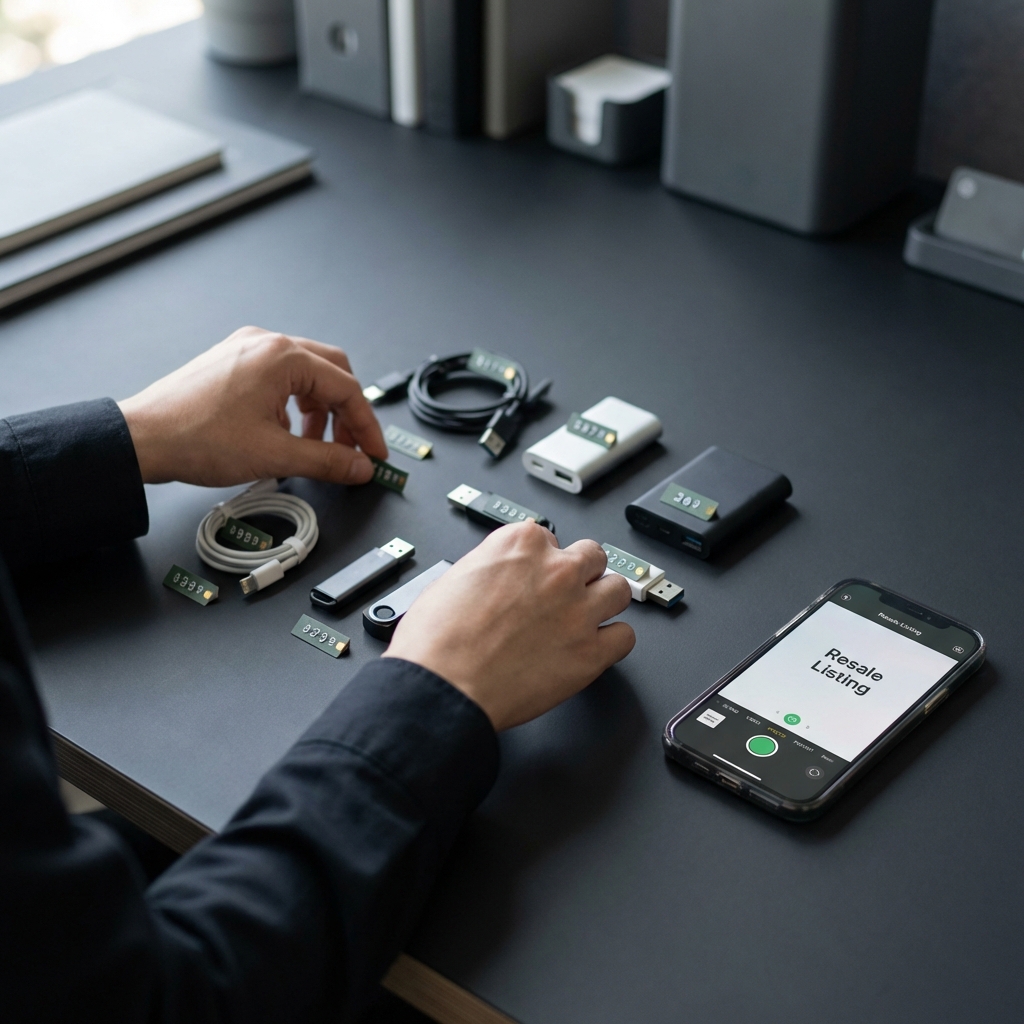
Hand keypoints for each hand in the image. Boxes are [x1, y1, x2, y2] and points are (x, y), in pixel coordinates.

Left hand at [117, 327, 387, 485]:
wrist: (141, 439)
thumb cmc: (195, 439)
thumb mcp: (275, 456)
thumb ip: (327, 461)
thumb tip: (359, 467)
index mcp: (282, 357)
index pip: (346, 388)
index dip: (366, 427)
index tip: (374, 455)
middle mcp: (267, 344)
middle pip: (332, 372)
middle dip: (346, 413)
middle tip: (351, 449)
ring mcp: (246, 349)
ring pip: (306, 374)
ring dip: (319, 410)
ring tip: (313, 446)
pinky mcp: (231, 362)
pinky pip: (279, 377)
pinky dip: (293, 403)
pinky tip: (284, 433)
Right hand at [384, 524, 634, 730]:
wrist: (442, 687)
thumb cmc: (436, 641)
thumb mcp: (452, 577)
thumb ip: (489, 567)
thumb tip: (497, 576)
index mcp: (520, 544)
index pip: (549, 536)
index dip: (541, 561)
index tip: (536, 576)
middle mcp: (556, 571)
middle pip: (592, 556)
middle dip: (579, 574)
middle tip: (564, 594)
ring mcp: (579, 610)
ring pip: (618, 590)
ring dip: (604, 601)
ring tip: (587, 617)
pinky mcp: (592, 652)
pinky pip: (625, 637)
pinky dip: (613, 642)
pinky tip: (597, 648)